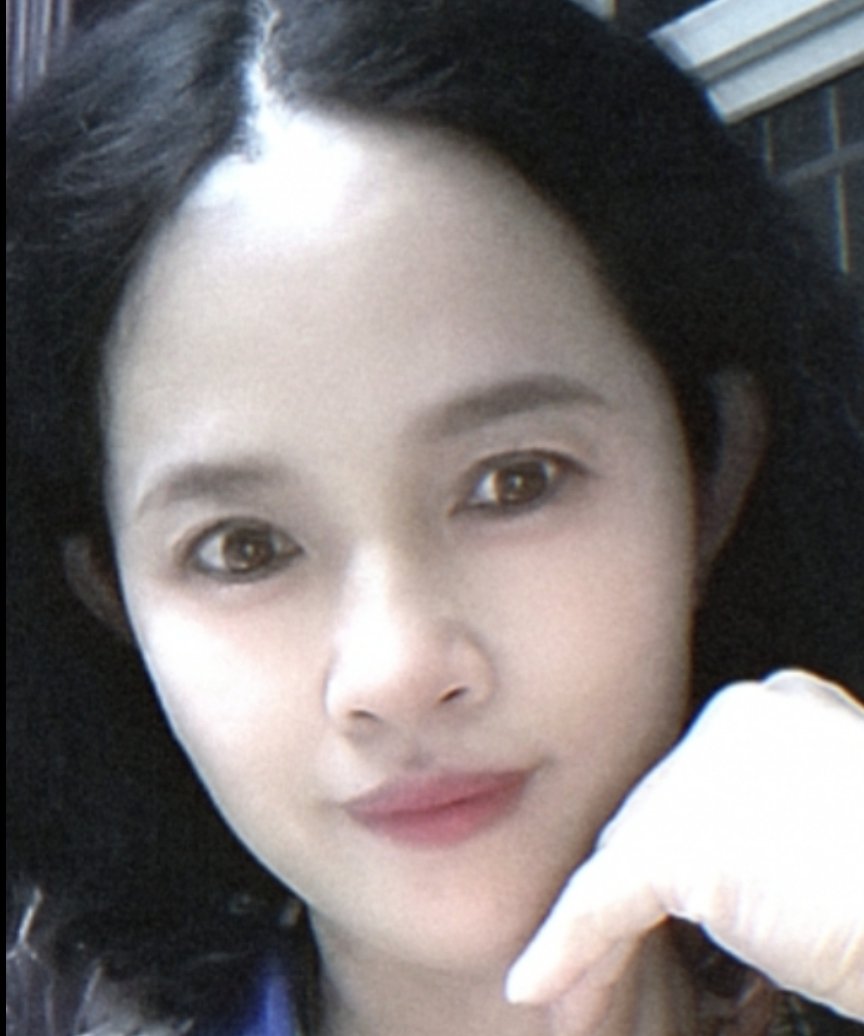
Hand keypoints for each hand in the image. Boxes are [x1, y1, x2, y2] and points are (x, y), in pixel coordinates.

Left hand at [506, 670, 863, 1020]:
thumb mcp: (833, 838)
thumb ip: (774, 822)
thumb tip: (717, 874)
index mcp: (781, 708)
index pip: (694, 784)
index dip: (661, 856)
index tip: (631, 911)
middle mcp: (738, 721)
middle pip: (653, 817)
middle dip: (618, 899)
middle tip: (586, 970)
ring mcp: (710, 771)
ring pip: (626, 858)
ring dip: (592, 937)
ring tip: (568, 999)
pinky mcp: (689, 836)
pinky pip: (608, 897)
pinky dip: (570, 944)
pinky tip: (537, 983)